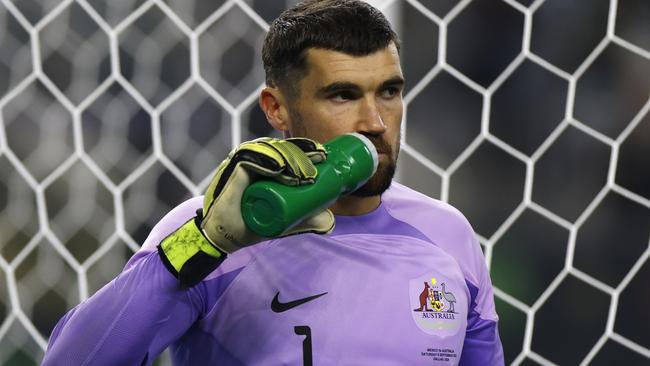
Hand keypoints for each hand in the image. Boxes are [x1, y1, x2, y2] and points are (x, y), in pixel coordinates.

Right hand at [158, 137, 333, 286]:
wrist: (225, 238)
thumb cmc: (252, 225)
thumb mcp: (285, 222)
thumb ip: (306, 220)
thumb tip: (330, 221)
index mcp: (266, 163)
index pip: (288, 149)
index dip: (307, 149)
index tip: (324, 157)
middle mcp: (254, 158)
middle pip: (281, 147)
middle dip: (302, 152)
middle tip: (319, 164)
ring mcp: (242, 161)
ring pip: (269, 150)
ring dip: (289, 157)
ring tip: (305, 172)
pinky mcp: (232, 169)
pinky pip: (250, 158)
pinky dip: (267, 161)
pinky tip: (282, 168)